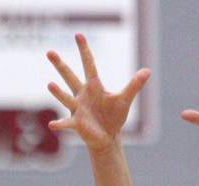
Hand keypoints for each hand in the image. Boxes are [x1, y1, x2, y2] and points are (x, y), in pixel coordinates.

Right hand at [46, 33, 149, 150]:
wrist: (107, 137)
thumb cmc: (114, 116)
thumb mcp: (125, 99)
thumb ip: (134, 85)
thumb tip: (148, 70)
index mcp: (94, 86)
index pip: (88, 64)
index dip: (84, 50)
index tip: (78, 35)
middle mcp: (82, 94)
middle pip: (69, 77)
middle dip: (60, 65)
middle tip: (49, 52)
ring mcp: (78, 109)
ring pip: (66, 98)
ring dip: (58, 92)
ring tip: (50, 84)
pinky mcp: (77, 123)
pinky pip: (66, 123)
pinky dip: (59, 124)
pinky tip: (52, 125)